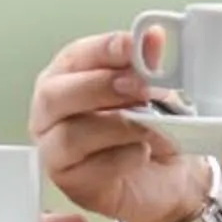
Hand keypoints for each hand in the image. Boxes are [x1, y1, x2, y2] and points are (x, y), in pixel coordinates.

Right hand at [28, 29, 213, 221]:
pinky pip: (89, 170)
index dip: (105, 49)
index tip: (136, 46)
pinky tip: (142, 153)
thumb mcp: (155, 88)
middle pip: (53, 95)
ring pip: (70, 135)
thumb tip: (152, 39)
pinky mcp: (71, 182)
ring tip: (150, 126)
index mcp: (68, 75)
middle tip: (139, 87)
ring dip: (117, 127)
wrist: (168, 175)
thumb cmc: (150, 126)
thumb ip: (148, 64)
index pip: (75, 56)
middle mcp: (52, 111)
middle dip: (100, 87)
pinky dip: (122, 158)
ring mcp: (55, 148)